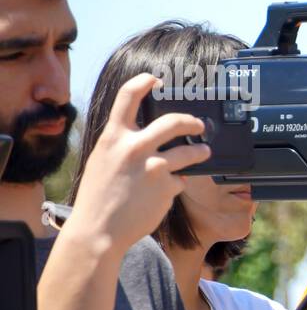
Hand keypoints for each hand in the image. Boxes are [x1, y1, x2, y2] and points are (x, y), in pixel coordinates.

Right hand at [61, 73, 209, 256]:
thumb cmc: (98, 196)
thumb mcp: (103, 160)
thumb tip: (145, 133)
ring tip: (204, 152)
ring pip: (189, 151)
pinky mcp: (167, 188)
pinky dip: (176, 184)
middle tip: (199, 124)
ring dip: (200, 151)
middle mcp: (134, 147)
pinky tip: (165, 193)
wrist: (98, 230)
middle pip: (174, 121)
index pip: (128, 96)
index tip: (157, 79)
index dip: (144, 82)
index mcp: (113, 137)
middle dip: (192, 120)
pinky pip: (181, 180)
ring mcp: (154, 167)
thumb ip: (122, 144)